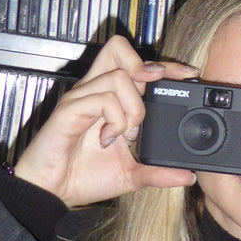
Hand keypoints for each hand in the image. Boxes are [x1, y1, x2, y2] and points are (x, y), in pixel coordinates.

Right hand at [13, 36, 198, 207]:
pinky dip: (114, 119)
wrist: (51, 192)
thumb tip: (189, 176)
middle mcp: (96, 92)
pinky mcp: (69, 110)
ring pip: (118, 76)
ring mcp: (81, 99)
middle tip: (155, 88)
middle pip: (118, 48)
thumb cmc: (84, 176)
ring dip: (133, 107)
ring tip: (127, 133)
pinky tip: (110, 139)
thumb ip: (159, 172)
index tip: (187, 75)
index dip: (164, 65)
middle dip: (144, 64)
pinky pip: (101, 98)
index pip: (137, 64)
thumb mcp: (132, 175)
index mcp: (111, 100)